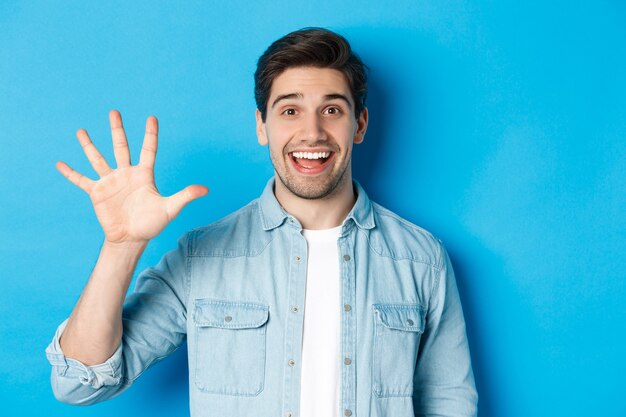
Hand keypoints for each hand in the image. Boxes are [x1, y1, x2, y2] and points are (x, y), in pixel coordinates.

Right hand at [56, 110, 207, 244]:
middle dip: (118, 130)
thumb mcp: (170, 209)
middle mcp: (126, 174)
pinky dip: (71, 173)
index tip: (151, 118)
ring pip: (98, 159)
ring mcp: (111, 181)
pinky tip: (59, 163)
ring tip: (81, 131)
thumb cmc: (152, 223)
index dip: (150, 134)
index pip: (148, 150)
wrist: (132, 238)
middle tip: (114, 111)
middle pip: (121, 147)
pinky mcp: (97, 193)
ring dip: (89, 145)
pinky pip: (82, 180)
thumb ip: (185, 196)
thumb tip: (206, 189)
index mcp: (144, 174)